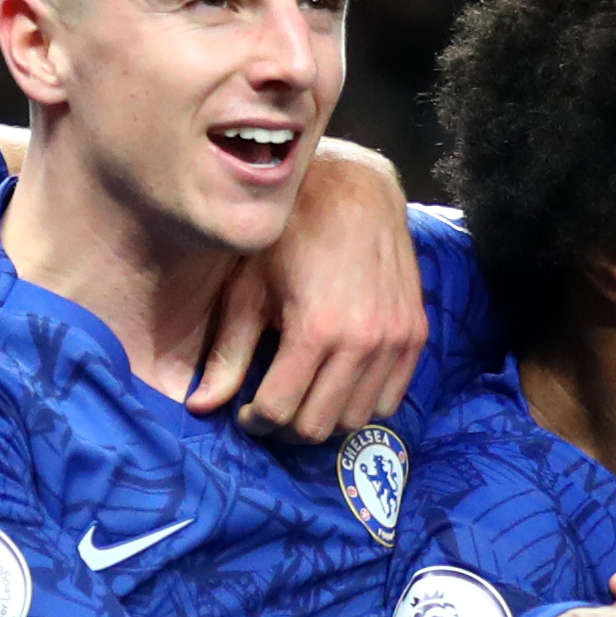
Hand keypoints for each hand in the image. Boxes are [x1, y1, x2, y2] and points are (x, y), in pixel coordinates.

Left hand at [192, 144, 426, 437]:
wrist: (356, 190)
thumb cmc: (291, 233)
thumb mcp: (248, 288)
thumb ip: (227, 352)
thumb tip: (199, 407)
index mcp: (315, 330)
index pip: (279, 410)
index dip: (254, 420)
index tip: (245, 412)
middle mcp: (362, 342)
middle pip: (317, 426)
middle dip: (286, 426)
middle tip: (271, 407)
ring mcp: (395, 340)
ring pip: (356, 419)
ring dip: (324, 417)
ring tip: (304, 395)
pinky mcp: (416, 334)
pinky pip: (390, 398)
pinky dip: (362, 402)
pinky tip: (338, 382)